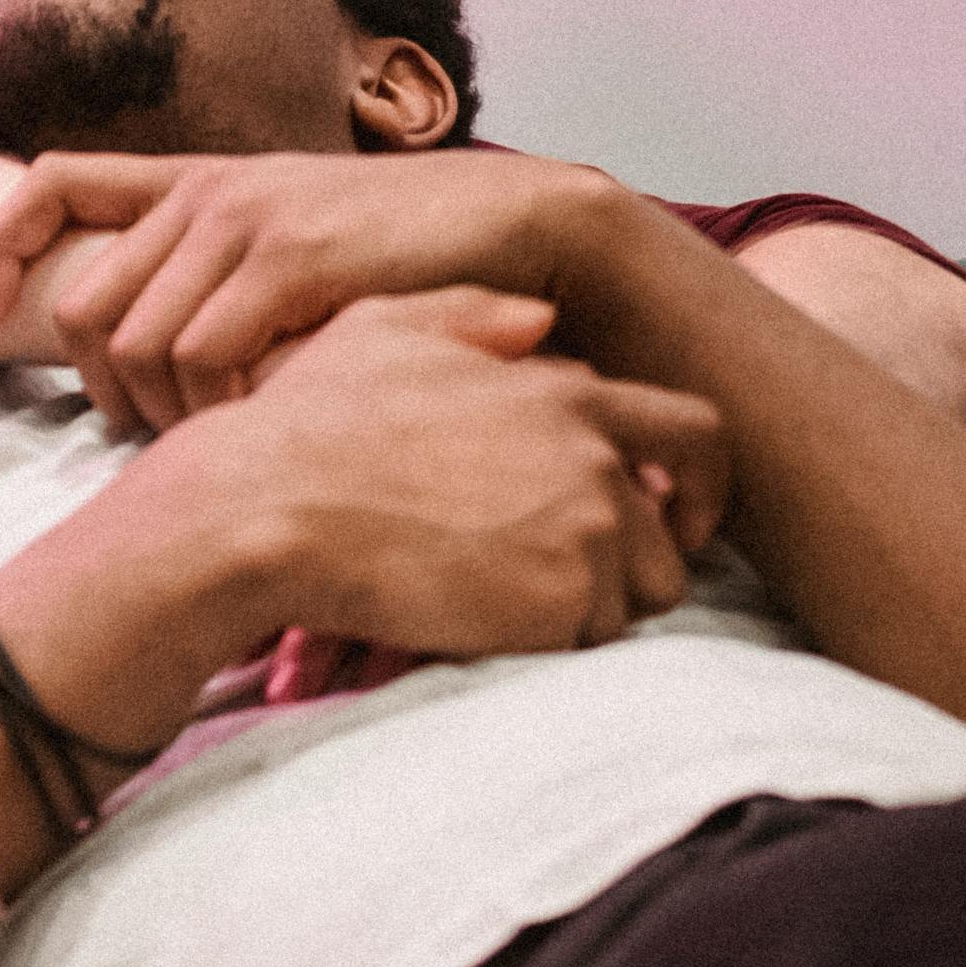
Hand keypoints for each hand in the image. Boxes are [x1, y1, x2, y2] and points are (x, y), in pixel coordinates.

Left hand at [0, 149, 629, 437]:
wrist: (522, 226)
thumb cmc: (410, 262)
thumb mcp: (298, 254)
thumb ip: (220, 281)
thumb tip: (147, 360)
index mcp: (197, 182)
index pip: (52, 184)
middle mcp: (207, 194)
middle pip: (82, 309)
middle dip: (105, 392)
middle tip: (164, 433)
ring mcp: (246, 222)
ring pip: (136, 349)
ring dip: (170, 414)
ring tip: (233, 430)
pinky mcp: (290, 260)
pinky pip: (203, 359)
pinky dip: (222, 407)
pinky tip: (273, 414)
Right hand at [130, 293, 723, 674]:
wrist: (265, 509)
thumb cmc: (308, 425)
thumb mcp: (384, 333)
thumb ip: (475, 318)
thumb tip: (541, 319)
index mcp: (567, 393)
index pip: (698, 432)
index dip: (700, 487)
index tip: (680, 522)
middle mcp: (595, 459)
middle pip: (670, 544)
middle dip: (630, 576)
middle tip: (557, 594)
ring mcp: (586, 531)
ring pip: (631, 603)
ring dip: (577, 616)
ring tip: (491, 608)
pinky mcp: (562, 601)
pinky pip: (584, 646)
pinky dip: (540, 648)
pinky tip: (471, 626)